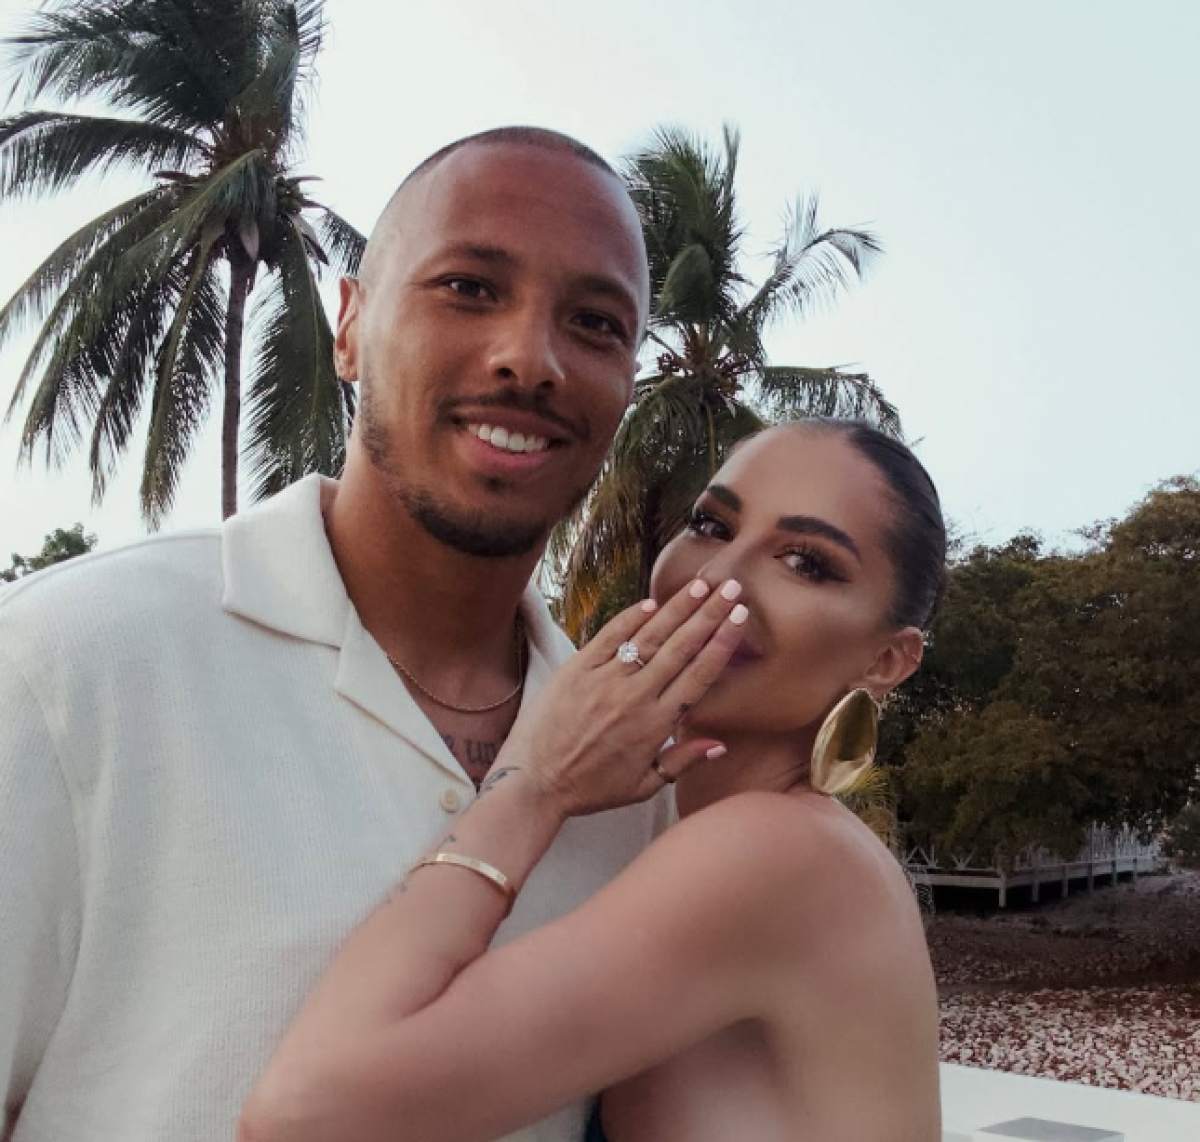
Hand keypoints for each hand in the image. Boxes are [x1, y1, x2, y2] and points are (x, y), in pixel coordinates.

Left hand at [497, 579, 746, 816]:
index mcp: (657, 724)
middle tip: (731, 588)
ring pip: (650, 635)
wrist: (533, 782)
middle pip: (681, 646)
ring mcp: (606, 679)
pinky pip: (610, 636)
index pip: (699, 674)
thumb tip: (720, 745)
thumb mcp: (643, 786)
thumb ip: (682, 761)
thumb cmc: (589, 789)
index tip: (739, 619)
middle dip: (709, 614)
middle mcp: (636, 696)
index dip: (722, 643)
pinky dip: (631, 617)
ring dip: (678, 608)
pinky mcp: (578, 669)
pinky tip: (652, 602)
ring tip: (702, 585)